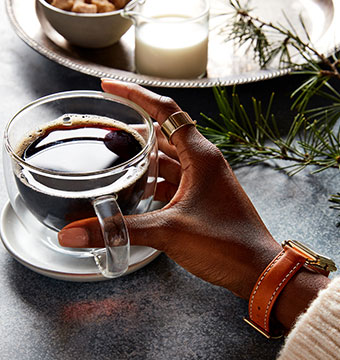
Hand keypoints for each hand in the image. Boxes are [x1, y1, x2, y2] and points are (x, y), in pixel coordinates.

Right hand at [58, 80, 280, 298]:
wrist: (256, 269)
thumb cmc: (223, 244)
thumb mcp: (167, 231)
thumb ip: (119, 230)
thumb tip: (72, 234)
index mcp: (200, 156)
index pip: (165, 111)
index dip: (135, 95)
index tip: (108, 87)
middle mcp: (204, 162)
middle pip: (164, 133)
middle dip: (134, 130)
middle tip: (105, 130)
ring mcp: (205, 180)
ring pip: (169, 158)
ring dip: (144, 157)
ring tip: (115, 157)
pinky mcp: (203, 197)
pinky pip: (175, 179)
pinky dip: (155, 180)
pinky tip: (138, 189)